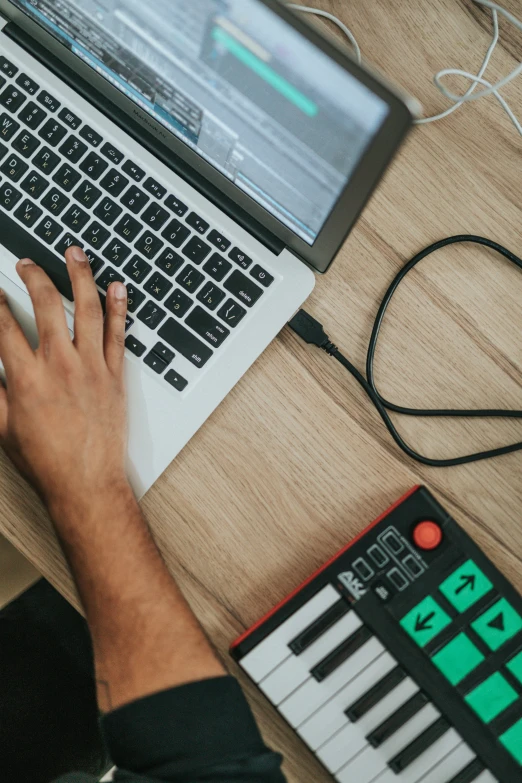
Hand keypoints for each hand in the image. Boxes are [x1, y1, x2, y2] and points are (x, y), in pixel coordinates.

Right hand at [0, 247, 130, 521]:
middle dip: (34, 276)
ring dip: (80, 276)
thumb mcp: (2, 427)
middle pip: (45, 305)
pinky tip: (118, 287)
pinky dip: (119, 308)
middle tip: (28, 263)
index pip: (4, 325)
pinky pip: (119, 334)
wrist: (86, 483)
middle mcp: (59, 366)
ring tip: (76, 253)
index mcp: (26, 377)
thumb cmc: (46, 461)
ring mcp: (92, 368)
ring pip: (87, 310)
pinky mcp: (115, 376)